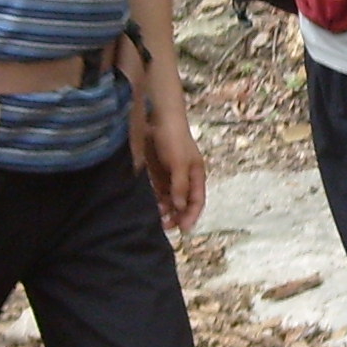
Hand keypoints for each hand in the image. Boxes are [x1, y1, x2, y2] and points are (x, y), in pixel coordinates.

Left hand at [143, 105, 206, 231]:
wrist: (156, 117)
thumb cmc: (173, 138)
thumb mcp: (179, 163)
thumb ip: (180, 186)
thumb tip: (180, 207)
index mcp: (196, 174)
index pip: (197, 201)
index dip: (192, 215)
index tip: (184, 229)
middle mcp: (184, 177)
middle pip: (183, 203)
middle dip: (177, 216)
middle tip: (166, 226)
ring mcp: (170, 175)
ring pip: (169, 200)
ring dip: (165, 210)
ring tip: (155, 218)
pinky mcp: (156, 173)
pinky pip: (157, 192)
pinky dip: (155, 201)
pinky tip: (149, 207)